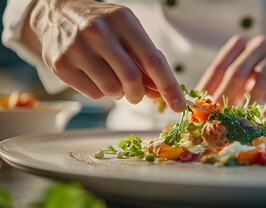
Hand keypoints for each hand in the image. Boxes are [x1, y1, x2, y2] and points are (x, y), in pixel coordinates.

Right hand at [29, 0, 184, 110]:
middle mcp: (99, 32)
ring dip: (119, 94)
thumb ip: (146, 60)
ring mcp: (77, 48)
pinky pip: (94, 94)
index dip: (168, 86)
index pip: (153, 61)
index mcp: (123, 20)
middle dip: (139, 94)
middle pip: (132, 79)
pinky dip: (102, 93)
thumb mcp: (127, 32)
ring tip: (113, 80)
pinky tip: (96, 78)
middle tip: (136, 94)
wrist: (55, 14)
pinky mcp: (61, 64)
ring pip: (112, 90)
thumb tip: (161, 92)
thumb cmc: (101, 25)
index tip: (178, 104)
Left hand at [197, 35, 265, 115]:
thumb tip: (203, 110)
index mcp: (239, 44)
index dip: (207, 88)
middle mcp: (257, 46)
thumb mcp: (242, 70)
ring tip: (239, 121)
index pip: (218, 67)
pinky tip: (261, 121)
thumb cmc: (260, 71)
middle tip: (215, 117)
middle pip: (237, 73)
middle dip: (224, 97)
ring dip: (248, 104)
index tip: (198, 107)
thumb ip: (225, 84)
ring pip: (260, 81)